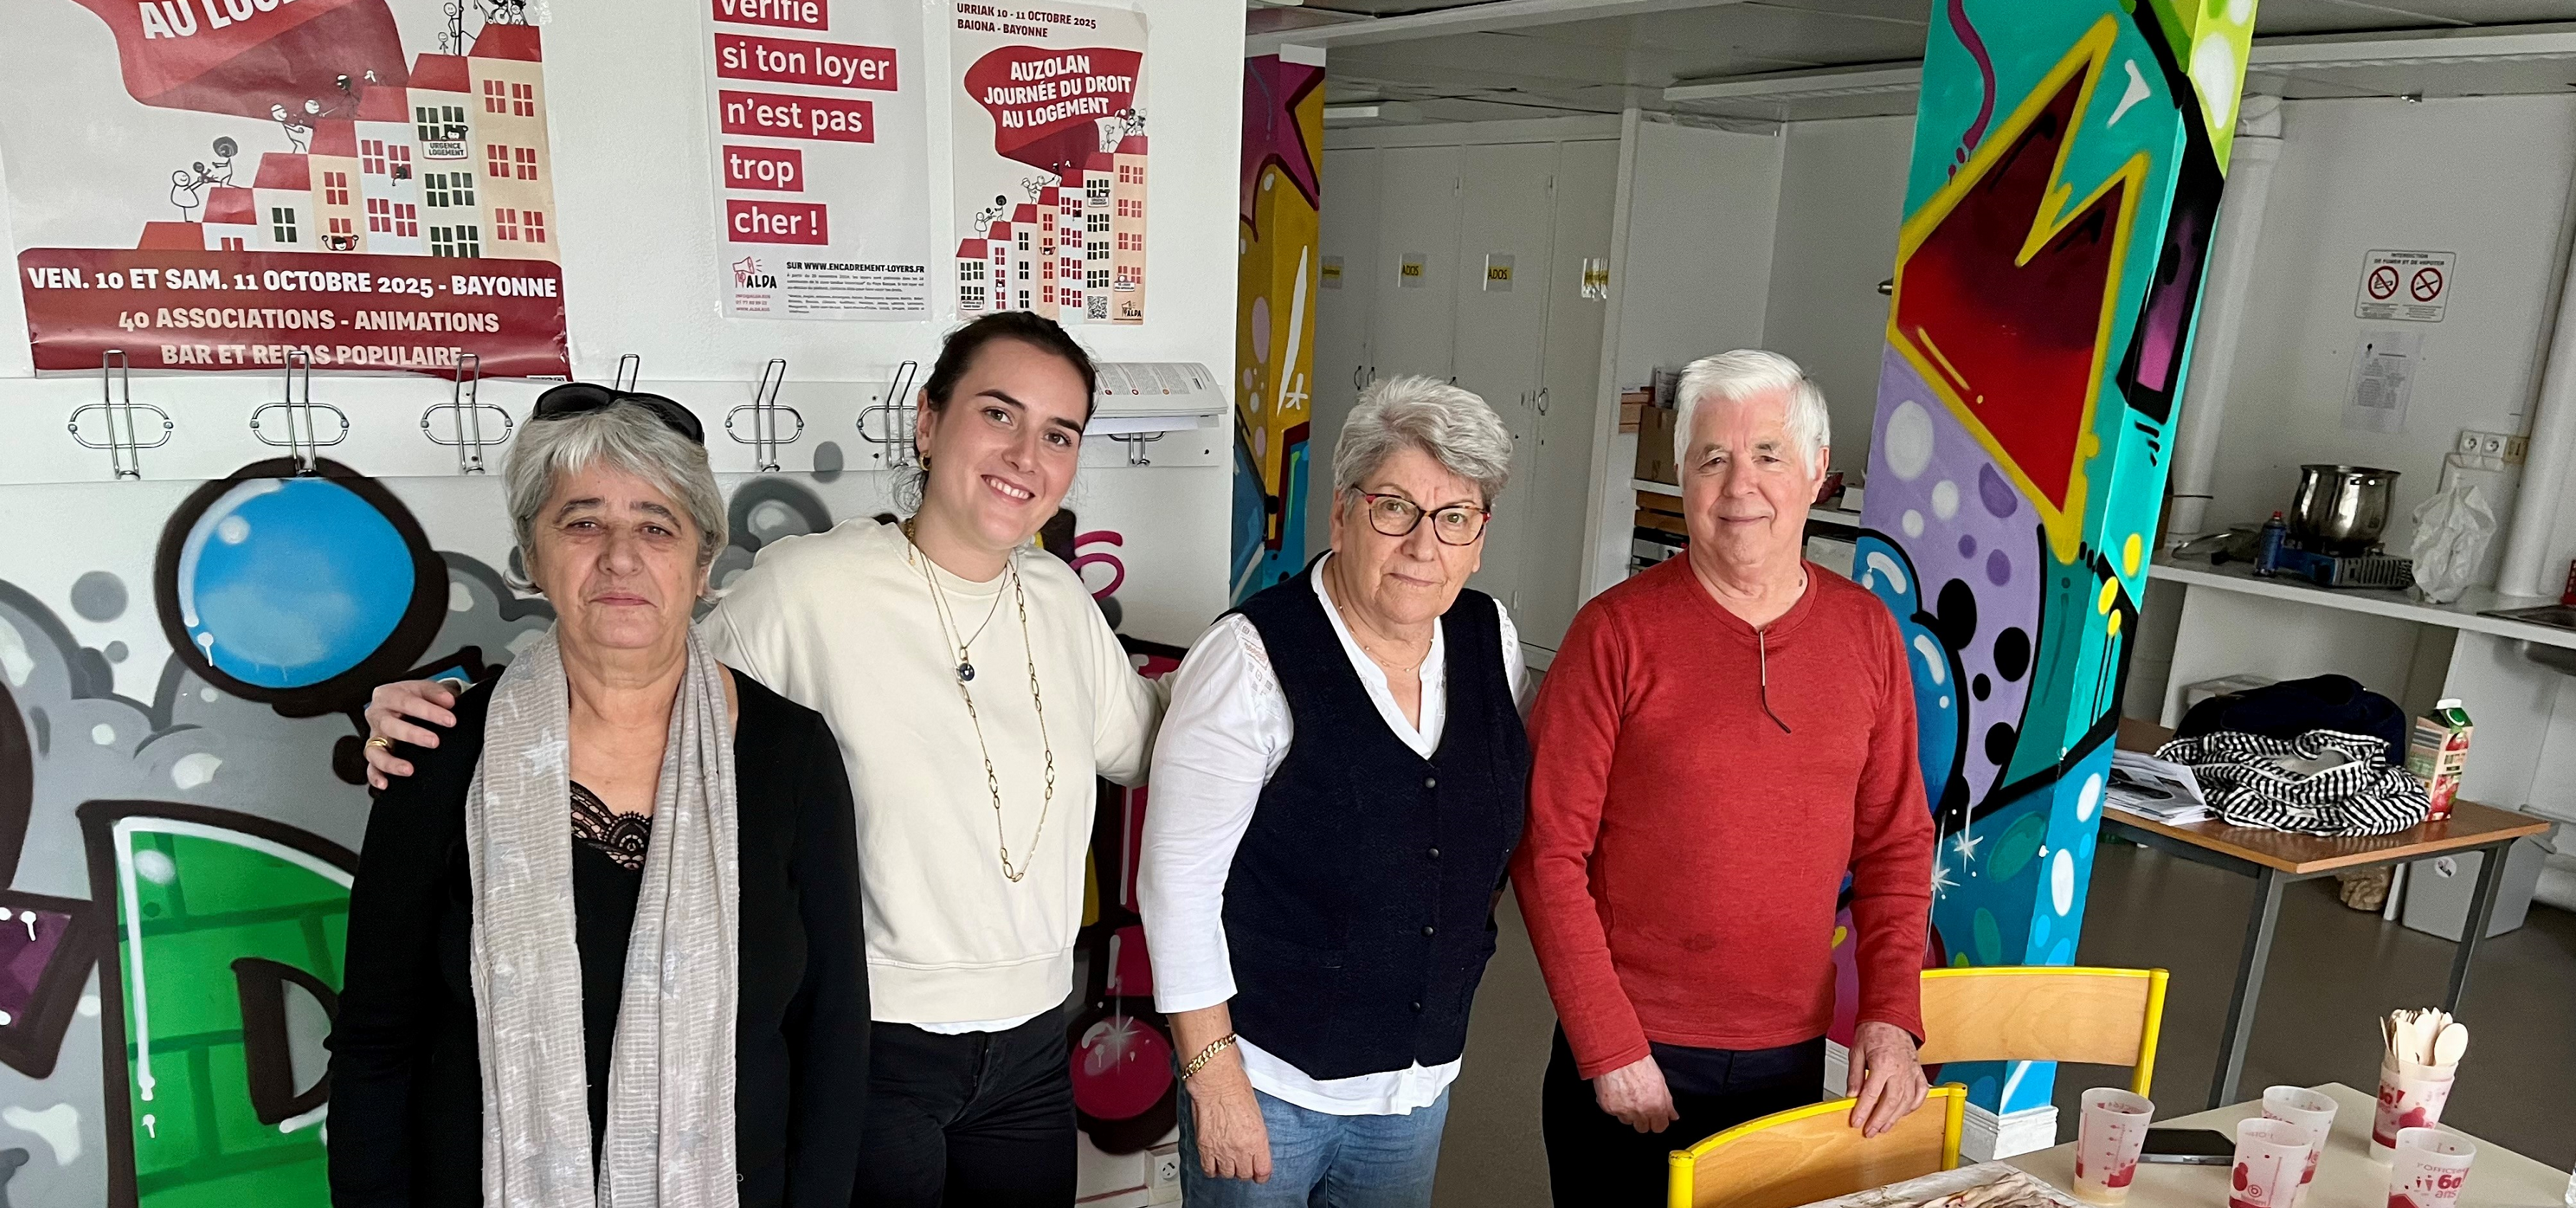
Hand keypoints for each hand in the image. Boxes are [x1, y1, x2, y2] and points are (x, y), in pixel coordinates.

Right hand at [361, 680, 456, 788]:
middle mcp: (377, 715)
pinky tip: (385, 783)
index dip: (429, 711)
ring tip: (409, 769)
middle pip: (389, 726)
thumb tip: (448, 701)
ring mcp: (374, 736)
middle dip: (413, 734)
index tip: (450, 720)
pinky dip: (376, 776)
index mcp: (388, 695)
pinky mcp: (375, 752)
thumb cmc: (415, 697)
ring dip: (391, 762)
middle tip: (434, 742)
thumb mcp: (425, 689)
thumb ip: (438, 693)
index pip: (406, 702)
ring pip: (374, 750)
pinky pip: (371, 767)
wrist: (406, 702)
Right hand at [1187, 1068, 1271, 1182]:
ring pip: (1228, 1175)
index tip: (1260, 1173)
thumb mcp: (1257, 1116)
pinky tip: (1214, 1162)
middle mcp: (1240, 1149)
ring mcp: (1221, 1150)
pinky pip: (1209, 1170)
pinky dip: (1212, 1169)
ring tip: (1228, 1159)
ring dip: (1229, 1169)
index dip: (1262, 1174)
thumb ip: (1257, 1138)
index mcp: (1258, 1140)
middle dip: (1245, 1170)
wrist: (1216, 1082)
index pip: (1263, 1172)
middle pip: (1245, 1175)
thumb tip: (1255, 1150)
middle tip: (1243, 1162)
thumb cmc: (1237, 1090)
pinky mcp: (1205, 1148)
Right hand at [1594, 1053, 1678, 1132]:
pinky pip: (1613, 1113)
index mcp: (1656, 1106)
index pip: (1660, 1127)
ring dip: (1628, 1112)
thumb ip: (1667, 1102)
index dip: (1658, 1121)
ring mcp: (1623, 1111)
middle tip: (1640, 1105)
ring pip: (1627, 1121)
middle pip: (1643, 1128)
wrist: (1618, 1054)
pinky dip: (1615, 1105)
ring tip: (1627, 1095)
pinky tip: (1617, 1092)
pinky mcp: (1609, 1108)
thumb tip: (1672, 1115)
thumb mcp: (1660, 1081)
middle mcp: (1640, 1112)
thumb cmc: (1639, 1062)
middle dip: (1642, 1119)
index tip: (1655, 1117)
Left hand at [1847, 1020, 1929, 1136]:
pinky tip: (1904, 1113)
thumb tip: (1851, 1096)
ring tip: (1884, 1127)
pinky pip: (1920, 1094)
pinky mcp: (1918, 1072)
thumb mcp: (1856, 1051)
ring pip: (1906, 1102)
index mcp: (1882, 1063)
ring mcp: (1912, 1072)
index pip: (1871, 1095)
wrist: (1891, 1017)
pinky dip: (1913, 1106)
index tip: (1856, 1122)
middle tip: (1870, 1131)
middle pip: (1890, 1103)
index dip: (1863, 1112)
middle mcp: (1900, 1070)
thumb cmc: (1874, 1031)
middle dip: (1879, 1120)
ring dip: (1894, 1118)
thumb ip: (1855, 1076)